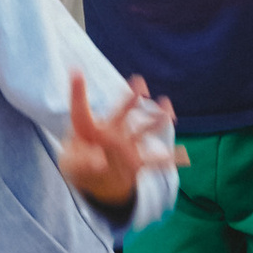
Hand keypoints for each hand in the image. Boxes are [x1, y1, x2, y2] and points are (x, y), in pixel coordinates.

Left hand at [59, 71, 182, 208]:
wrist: (95, 179)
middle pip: (121, 112)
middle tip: (139, 84)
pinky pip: (152, 161)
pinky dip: (166, 159)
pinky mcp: (135, 162)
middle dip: (130, 99)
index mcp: (90, 129)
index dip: (77, 92)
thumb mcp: (71, 165)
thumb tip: (100, 163)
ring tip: (168, 114)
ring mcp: (126, 146)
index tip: (76, 73)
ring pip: (142, 130)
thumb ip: (81, 163)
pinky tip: (181, 157)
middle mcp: (111, 132)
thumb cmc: (78, 164)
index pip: (81, 110)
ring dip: (154, 122)